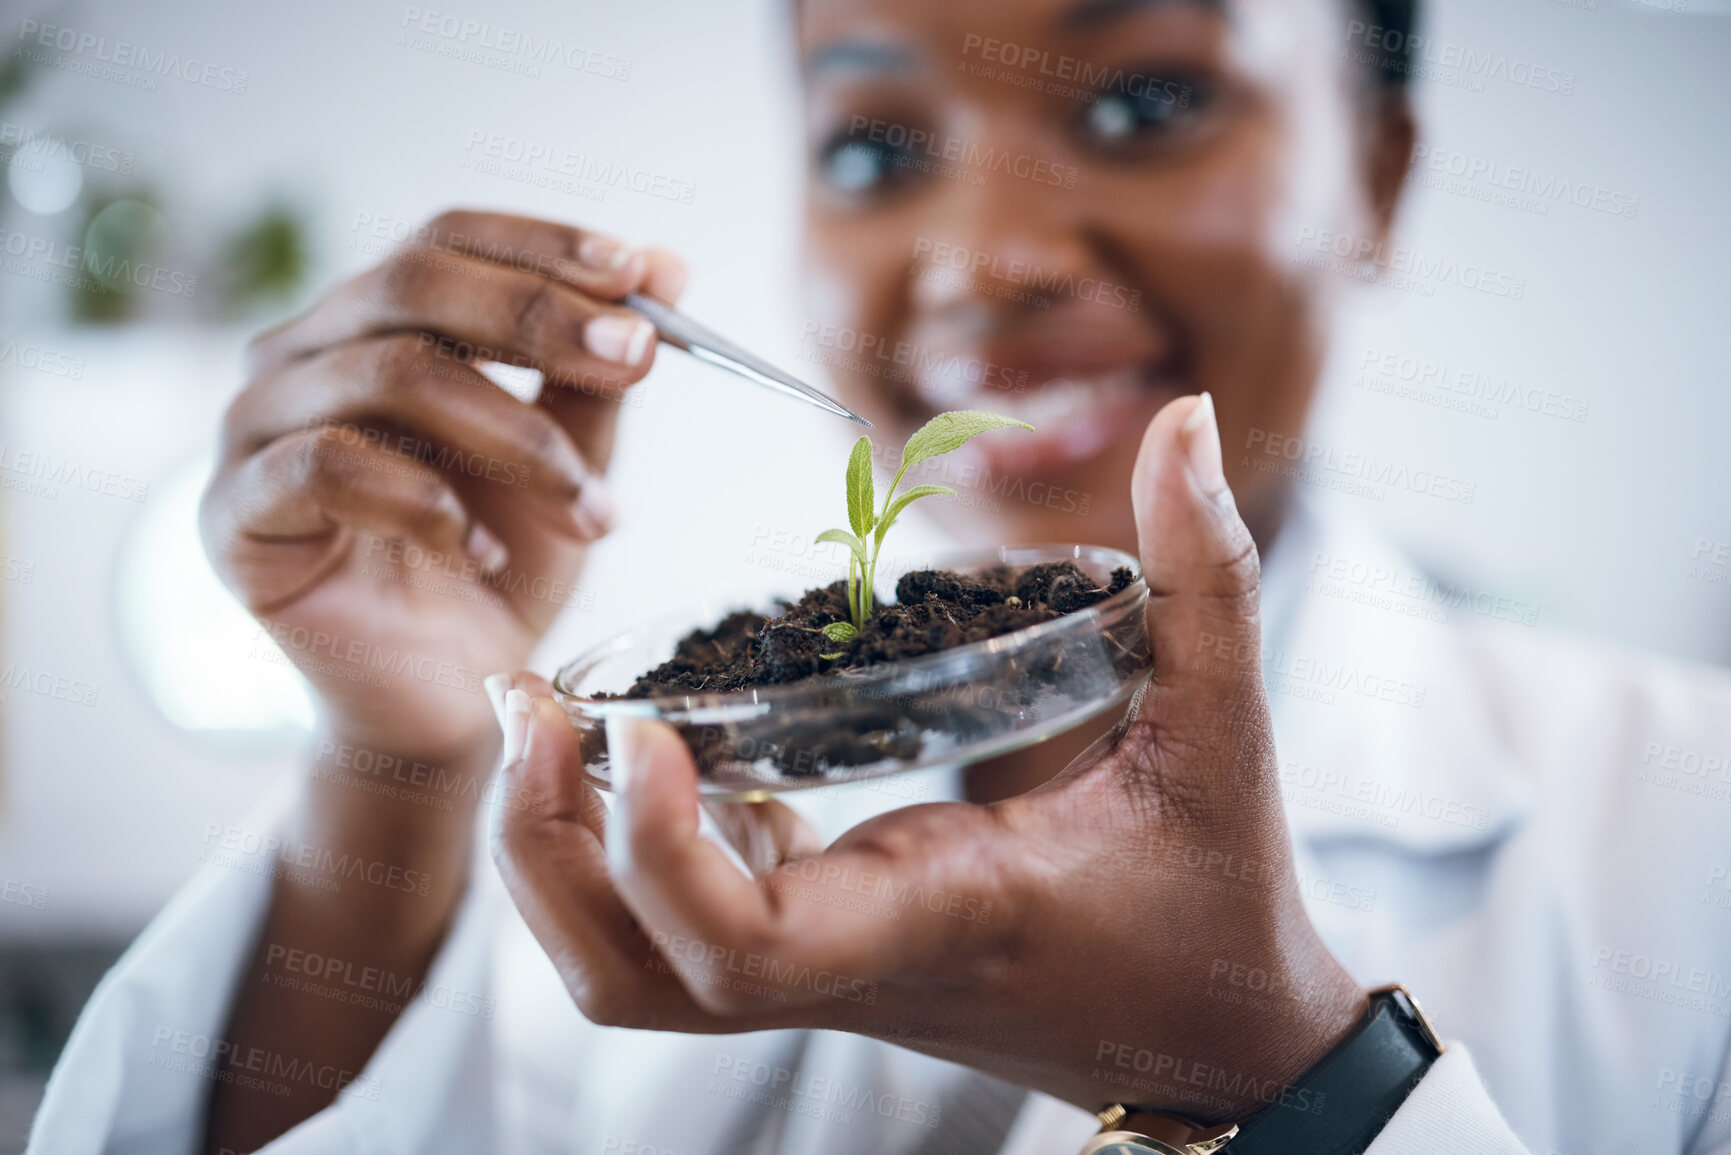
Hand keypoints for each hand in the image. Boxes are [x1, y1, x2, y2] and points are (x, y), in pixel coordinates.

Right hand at [201, 211, 684, 764]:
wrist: (445, 701)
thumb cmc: (498, 570)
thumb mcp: (569, 462)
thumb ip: (597, 373)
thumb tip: (665, 268)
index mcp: (376, 323)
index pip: (448, 239)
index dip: (544, 245)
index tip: (642, 277)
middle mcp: (302, 354)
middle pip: (413, 282)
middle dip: (540, 317)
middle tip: (634, 360)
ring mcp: (255, 428)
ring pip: (386, 372)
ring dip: (515, 436)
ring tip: (590, 512)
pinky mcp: (232, 513)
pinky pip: (326, 468)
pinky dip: (427, 505)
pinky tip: (484, 554)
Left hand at [489, 393, 1364, 1122]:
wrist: (1214, 1044)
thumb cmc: (1219, 898)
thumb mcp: (1225, 730)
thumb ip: (1205, 569)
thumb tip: (1189, 418)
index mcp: (932, 907)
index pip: (743, 946)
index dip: (652, 849)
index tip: (634, 723)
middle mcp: (851, 959)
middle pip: (626, 976)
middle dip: (542, 851)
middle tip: (528, 706)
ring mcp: (825, 974)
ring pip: (628, 974)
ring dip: (556, 860)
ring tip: (547, 723)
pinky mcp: (825, 958)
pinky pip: (678, 933)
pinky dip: (624, 847)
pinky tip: (654, 750)